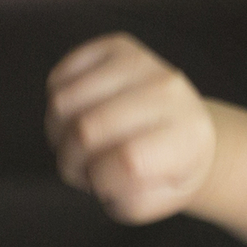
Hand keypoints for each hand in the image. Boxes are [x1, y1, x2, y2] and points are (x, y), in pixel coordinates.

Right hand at [46, 34, 219, 223]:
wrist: (188, 129)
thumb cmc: (167, 171)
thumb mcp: (157, 201)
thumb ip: (131, 200)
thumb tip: (104, 174)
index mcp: (186, 135)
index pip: (127, 160)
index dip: (101, 181)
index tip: (106, 185)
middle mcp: (169, 90)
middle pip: (86, 129)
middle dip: (73, 161)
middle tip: (86, 170)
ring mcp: (142, 62)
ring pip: (62, 101)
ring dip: (59, 134)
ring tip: (81, 143)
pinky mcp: (116, 46)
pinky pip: (58, 77)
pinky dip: (58, 105)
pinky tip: (79, 115)